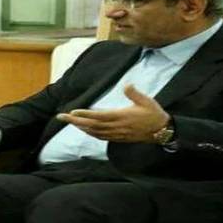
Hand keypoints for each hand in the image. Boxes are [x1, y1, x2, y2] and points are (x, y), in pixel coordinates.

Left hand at [55, 84, 170, 142]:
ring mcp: (116, 134)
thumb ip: (134, 94)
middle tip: (61, 117)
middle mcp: (116, 127)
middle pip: (91, 125)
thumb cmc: (154, 114)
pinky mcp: (118, 138)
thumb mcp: (147, 101)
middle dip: (75, 121)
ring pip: (94, 132)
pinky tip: (84, 130)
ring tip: (69, 122)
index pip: (98, 116)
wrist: (162, 131)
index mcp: (121, 116)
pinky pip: (100, 137)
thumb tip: (126, 84)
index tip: (72, 112)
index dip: (85, 115)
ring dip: (80, 127)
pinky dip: (90, 133)